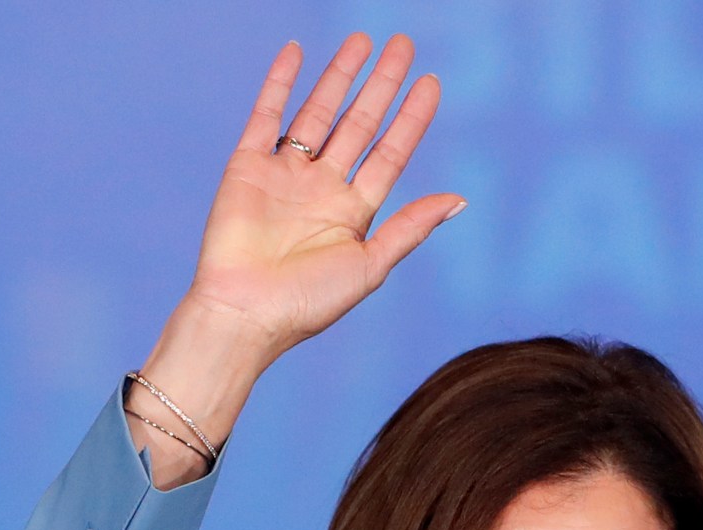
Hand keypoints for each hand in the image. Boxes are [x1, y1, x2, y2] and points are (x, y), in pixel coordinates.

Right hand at [131, 34, 462, 486]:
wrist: (243, 314)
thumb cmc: (306, 304)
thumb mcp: (370, 267)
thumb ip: (411, 228)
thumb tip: (460, 199)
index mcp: (354, 213)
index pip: (390, 152)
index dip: (411, 118)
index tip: (431, 82)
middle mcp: (322, 188)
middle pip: (359, 123)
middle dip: (382, 85)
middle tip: (404, 45)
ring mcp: (284, 174)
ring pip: (318, 112)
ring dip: (339, 76)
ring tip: (362, 40)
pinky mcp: (247, 167)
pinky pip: (266, 115)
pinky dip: (280, 82)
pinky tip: (296, 52)